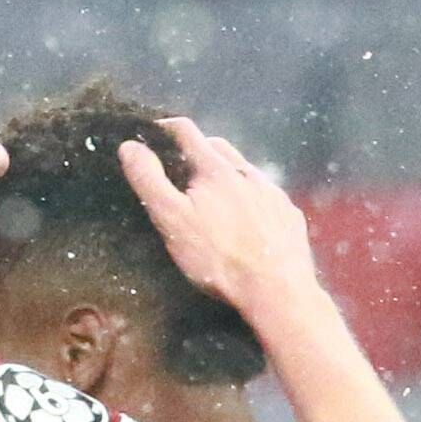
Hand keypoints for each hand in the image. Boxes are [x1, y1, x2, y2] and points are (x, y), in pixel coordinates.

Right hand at [116, 117, 326, 320]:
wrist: (278, 293)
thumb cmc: (218, 259)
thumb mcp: (172, 219)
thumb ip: (149, 180)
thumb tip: (129, 146)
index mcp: (217, 170)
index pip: (187, 132)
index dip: (165, 128)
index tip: (152, 134)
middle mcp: (250, 173)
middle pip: (219, 147)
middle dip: (197, 149)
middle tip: (182, 168)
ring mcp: (275, 194)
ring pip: (246, 170)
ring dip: (227, 173)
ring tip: (213, 194)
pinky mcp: (290, 216)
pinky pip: (267, 195)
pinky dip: (252, 196)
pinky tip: (247, 217)